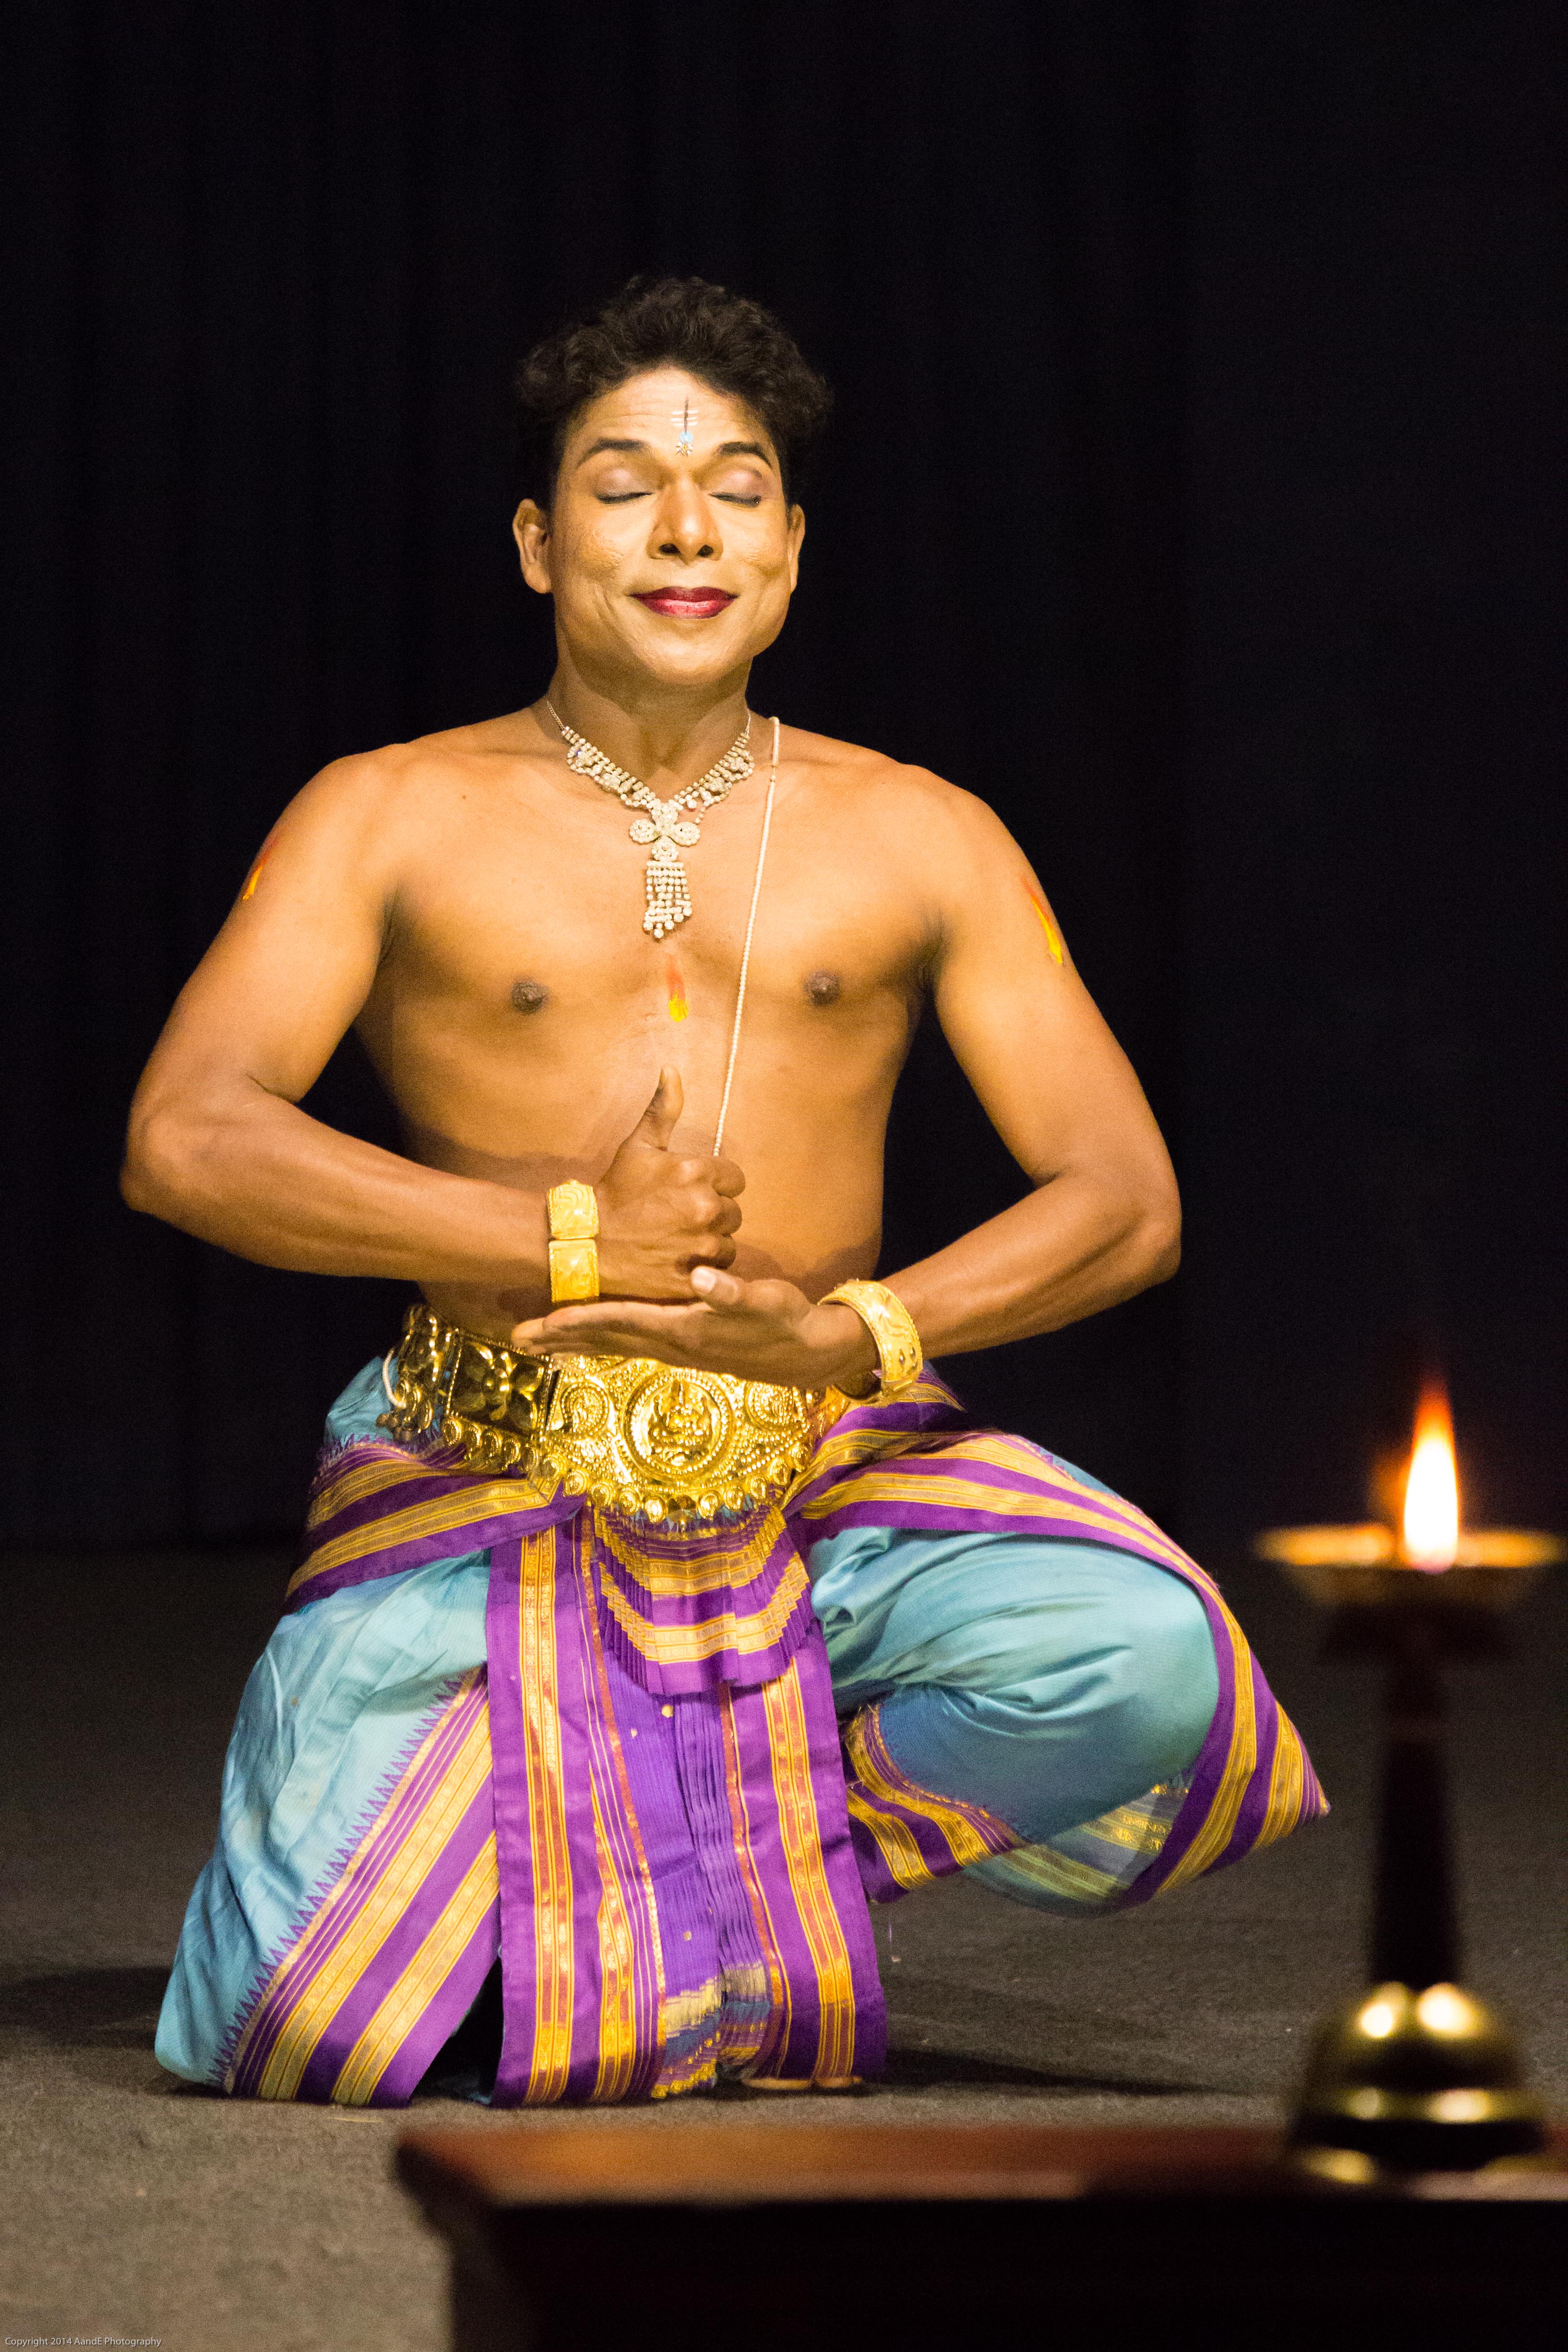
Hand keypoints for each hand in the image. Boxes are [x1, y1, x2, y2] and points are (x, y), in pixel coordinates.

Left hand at [509, 1266, 880, 1393]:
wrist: (806, 1352)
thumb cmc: (785, 1321)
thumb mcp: (765, 1302)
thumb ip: (733, 1292)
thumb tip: (703, 1277)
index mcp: (683, 1329)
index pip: (620, 1321)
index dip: (579, 1320)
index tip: (542, 1323)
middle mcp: (671, 1343)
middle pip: (605, 1337)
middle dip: (561, 1337)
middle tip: (518, 1336)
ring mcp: (675, 1347)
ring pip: (614, 1341)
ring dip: (575, 1340)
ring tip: (539, 1339)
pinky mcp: (684, 1344)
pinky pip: (631, 1340)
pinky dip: (603, 1338)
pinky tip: (590, 1335)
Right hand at [594, 1067, 744, 1299]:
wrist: (586, 1242)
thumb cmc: (615, 1191)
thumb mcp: (638, 1145)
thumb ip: (663, 1108)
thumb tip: (672, 1068)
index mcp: (697, 1172)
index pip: (736, 1180)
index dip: (715, 1185)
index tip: (690, 1192)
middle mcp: (706, 1208)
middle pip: (734, 1213)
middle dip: (713, 1214)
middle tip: (680, 1217)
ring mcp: (701, 1245)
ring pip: (728, 1243)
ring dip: (710, 1242)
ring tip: (678, 1240)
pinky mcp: (695, 1277)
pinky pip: (719, 1271)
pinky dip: (704, 1268)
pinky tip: (679, 1260)